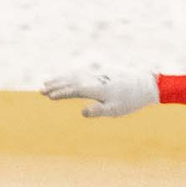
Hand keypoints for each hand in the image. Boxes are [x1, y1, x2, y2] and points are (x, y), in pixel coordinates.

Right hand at [41, 69, 158, 117]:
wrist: (145, 85)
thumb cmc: (130, 100)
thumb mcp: (116, 110)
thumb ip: (98, 111)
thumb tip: (82, 112)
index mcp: (96, 89)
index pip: (74, 90)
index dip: (60, 93)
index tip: (48, 96)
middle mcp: (94, 80)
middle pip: (71, 80)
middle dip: (55, 85)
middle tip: (40, 90)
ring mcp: (97, 76)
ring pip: (74, 76)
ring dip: (60, 79)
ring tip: (47, 82)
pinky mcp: (100, 75)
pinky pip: (80, 74)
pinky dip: (70, 76)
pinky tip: (66, 78)